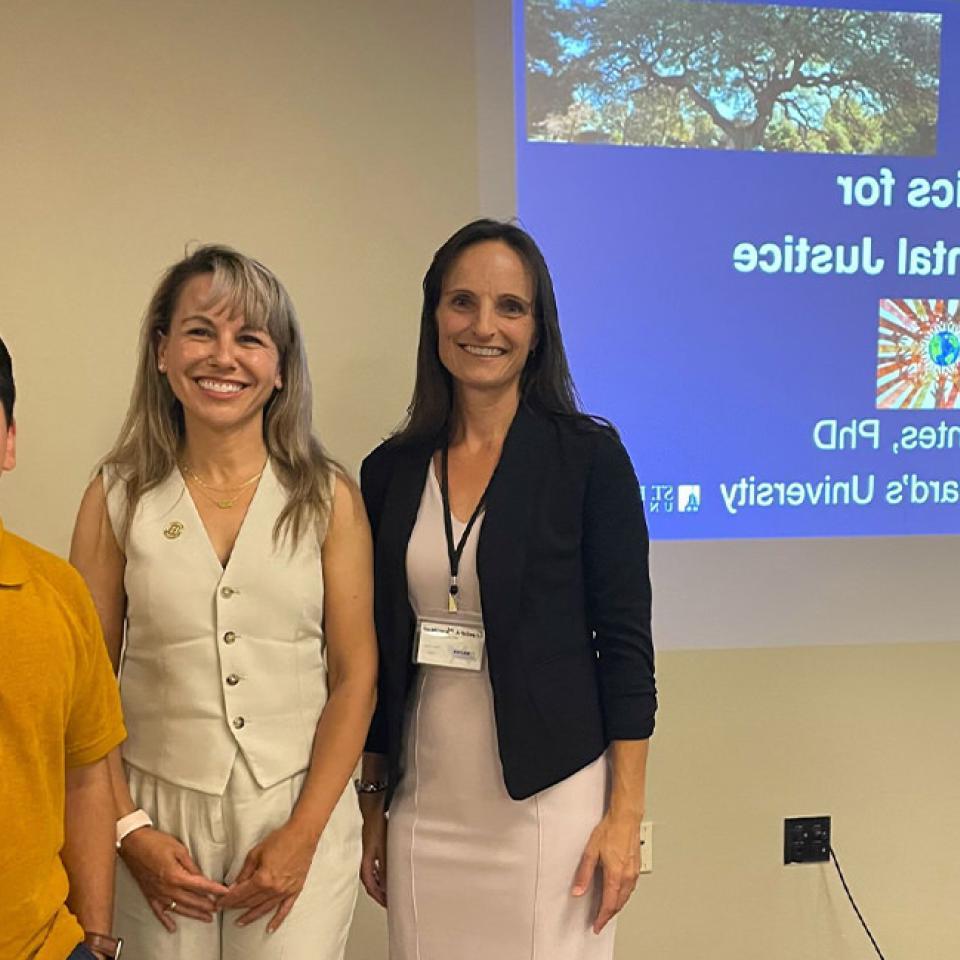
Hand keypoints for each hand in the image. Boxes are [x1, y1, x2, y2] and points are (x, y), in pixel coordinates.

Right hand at [120, 827, 228, 930]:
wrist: (133, 843)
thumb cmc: (155, 843)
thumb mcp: (179, 849)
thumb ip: (191, 866)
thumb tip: (201, 876)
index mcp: (176, 875)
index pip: (200, 885)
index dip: (214, 889)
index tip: (225, 892)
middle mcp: (167, 888)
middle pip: (191, 900)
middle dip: (207, 905)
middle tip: (219, 907)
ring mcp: (157, 893)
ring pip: (179, 908)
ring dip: (193, 914)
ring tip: (206, 918)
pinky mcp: (149, 895)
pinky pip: (158, 912)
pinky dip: (166, 921)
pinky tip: (172, 928)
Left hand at [219, 821, 319, 931]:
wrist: (303, 834)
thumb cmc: (280, 839)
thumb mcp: (256, 852)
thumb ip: (244, 871)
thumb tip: (235, 885)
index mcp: (262, 878)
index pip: (241, 894)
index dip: (228, 899)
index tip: (220, 903)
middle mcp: (273, 888)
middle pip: (251, 902)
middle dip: (236, 906)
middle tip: (226, 909)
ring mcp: (285, 891)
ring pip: (264, 908)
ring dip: (251, 916)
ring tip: (240, 922)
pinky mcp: (295, 890)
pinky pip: (285, 909)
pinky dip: (277, 920)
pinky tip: (269, 929)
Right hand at [359, 794, 387, 906]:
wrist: (371, 811)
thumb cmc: (376, 828)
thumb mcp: (383, 850)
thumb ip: (384, 869)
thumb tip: (387, 886)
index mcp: (365, 865)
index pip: (372, 888)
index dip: (380, 899)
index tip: (389, 906)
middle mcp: (364, 863)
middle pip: (371, 884)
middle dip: (380, 894)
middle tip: (390, 901)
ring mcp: (366, 856)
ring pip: (373, 876)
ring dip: (380, 884)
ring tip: (391, 890)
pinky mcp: (370, 850)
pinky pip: (375, 867)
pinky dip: (380, 874)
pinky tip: (388, 872)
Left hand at [571, 811, 641, 933]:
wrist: (626, 819)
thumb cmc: (610, 831)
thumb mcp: (591, 852)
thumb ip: (584, 874)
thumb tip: (578, 891)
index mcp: (615, 876)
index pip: (609, 905)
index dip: (602, 918)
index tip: (597, 926)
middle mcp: (627, 877)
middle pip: (618, 904)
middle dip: (609, 915)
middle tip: (601, 921)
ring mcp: (634, 873)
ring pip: (626, 897)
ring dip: (617, 906)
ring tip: (608, 911)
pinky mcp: (636, 868)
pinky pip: (631, 888)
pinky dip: (623, 896)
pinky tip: (619, 894)